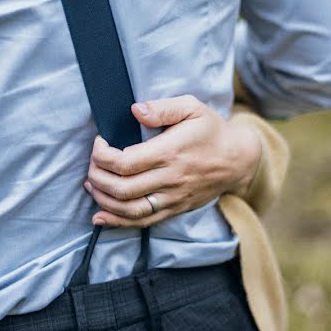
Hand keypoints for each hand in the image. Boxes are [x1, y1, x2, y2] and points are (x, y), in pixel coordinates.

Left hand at [84, 95, 262, 227]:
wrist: (238, 159)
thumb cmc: (211, 131)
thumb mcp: (192, 107)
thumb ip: (162, 108)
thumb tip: (135, 110)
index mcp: (170, 152)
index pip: (125, 162)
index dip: (102, 155)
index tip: (99, 143)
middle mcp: (170, 178)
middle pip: (122, 188)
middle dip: (97, 177)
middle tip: (93, 164)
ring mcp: (173, 198)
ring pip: (130, 209)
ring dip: (103, 200)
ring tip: (92, 185)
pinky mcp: (175, 209)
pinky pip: (143, 222)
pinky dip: (118, 222)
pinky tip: (101, 216)